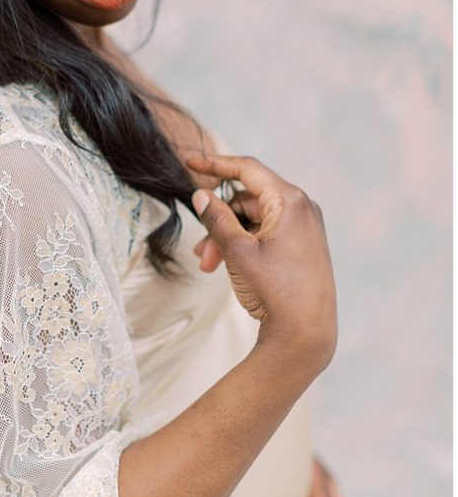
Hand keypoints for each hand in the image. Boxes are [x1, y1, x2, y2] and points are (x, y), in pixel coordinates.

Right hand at [186, 153, 337, 369]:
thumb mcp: (237, 251)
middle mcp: (303, 208)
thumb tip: (201, 195)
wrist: (306, 335)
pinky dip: (244, 244)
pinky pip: (267, 233)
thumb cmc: (274, 290)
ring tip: (209, 265)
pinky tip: (226, 266)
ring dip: (228, 236)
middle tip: (199, 252)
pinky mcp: (304, 246)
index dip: (215, 164)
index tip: (190, 161)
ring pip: (255, 219)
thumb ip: (216, 218)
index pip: (247, 169)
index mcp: (290, 201)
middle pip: (248, 198)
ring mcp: (305, 227)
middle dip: (218, 220)